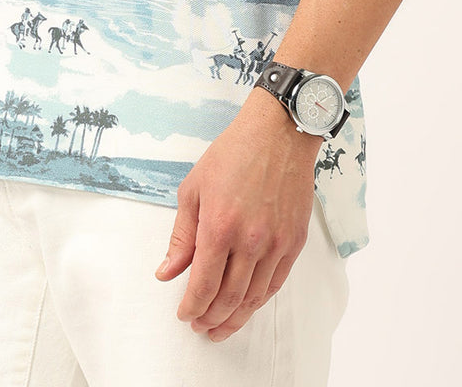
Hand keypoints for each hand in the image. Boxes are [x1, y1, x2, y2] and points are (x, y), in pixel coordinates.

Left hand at [154, 87, 321, 342]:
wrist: (278, 134)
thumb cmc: (233, 154)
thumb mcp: (194, 188)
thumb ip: (181, 236)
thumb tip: (167, 272)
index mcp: (219, 226)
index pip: (203, 285)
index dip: (191, 307)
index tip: (184, 315)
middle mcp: (249, 240)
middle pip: (229, 298)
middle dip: (210, 319)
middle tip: (199, 327)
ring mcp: (275, 243)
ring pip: (254, 297)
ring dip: (235, 318)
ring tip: (220, 326)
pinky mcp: (294, 242)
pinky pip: (276, 283)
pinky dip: (259, 300)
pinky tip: (247, 305)